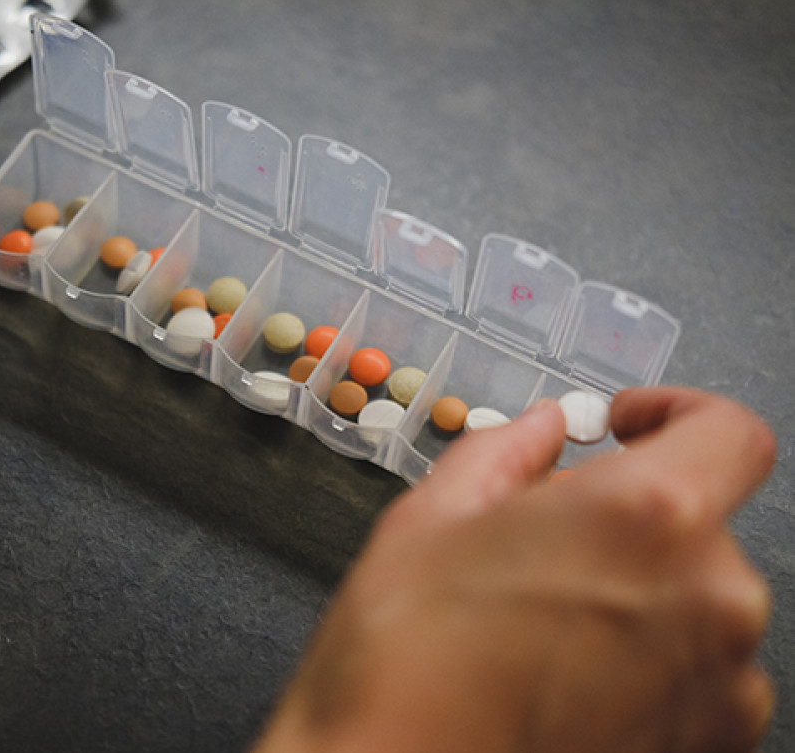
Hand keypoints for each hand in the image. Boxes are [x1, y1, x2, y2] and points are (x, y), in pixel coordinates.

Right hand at [254, 388, 775, 752]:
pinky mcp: (710, 746)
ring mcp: (720, 685)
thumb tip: (540, 431)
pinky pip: (698, 674)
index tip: (630, 427)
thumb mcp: (431, 519)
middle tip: (540, 541)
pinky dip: (646, 660)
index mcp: (646, 516)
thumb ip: (505, 453)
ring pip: (694, 600)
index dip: (677, 413)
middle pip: (697, 522)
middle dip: (626, 517)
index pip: (727, 432)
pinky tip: (563, 676)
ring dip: (636, 592)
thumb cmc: (405, 665)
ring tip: (540, 623)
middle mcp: (710, 598)